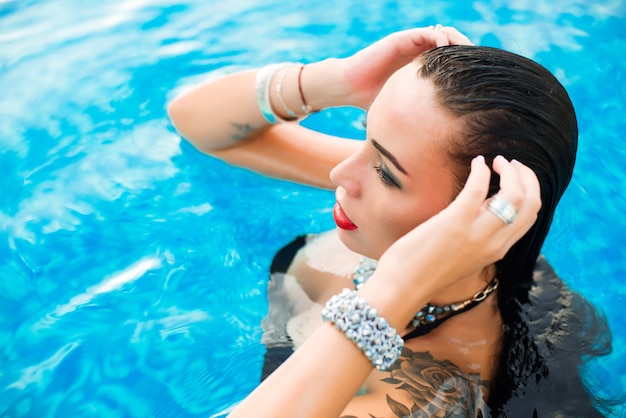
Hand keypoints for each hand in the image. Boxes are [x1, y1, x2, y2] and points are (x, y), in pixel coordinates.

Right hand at [339, 26, 472, 107]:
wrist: (349, 88)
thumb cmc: (373, 102)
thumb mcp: (405, 112)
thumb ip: (421, 120)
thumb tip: (442, 145)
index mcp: (423, 69)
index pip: (454, 61)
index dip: (468, 66)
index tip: (481, 79)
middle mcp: (420, 54)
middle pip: (454, 45)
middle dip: (468, 52)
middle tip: (481, 65)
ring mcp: (412, 45)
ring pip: (444, 34)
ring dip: (457, 41)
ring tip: (466, 55)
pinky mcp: (403, 39)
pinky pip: (427, 32)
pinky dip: (439, 38)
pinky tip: (445, 52)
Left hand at [370, 156, 540, 310]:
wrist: (404, 286)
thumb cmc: (426, 268)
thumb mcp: (464, 252)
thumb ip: (480, 231)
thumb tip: (488, 202)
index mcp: (498, 250)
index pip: (530, 216)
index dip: (529, 190)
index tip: (515, 176)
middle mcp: (494, 243)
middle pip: (531, 203)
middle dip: (526, 177)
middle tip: (509, 163)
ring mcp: (477, 234)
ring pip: (515, 195)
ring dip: (510, 171)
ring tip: (496, 161)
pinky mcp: (455, 223)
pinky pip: (478, 189)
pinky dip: (481, 171)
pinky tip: (477, 162)